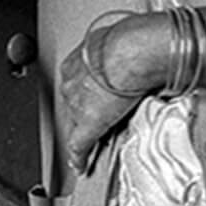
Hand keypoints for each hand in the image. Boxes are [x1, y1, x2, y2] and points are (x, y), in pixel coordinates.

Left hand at [56, 15, 151, 173]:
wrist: (133, 51)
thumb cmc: (131, 40)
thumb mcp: (117, 40)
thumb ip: (117, 52)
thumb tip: (132, 49)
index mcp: (79, 61)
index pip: (77, 83)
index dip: (85, 94)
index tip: (93, 98)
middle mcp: (73, 82)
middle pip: (74, 103)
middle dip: (84, 110)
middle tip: (101, 116)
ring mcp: (79, 103)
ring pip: (77, 122)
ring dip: (86, 129)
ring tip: (98, 138)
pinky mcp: (89, 123)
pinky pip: (80, 144)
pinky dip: (79, 157)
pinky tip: (80, 165)